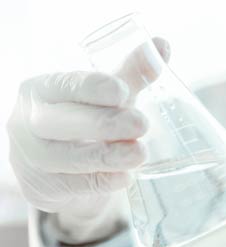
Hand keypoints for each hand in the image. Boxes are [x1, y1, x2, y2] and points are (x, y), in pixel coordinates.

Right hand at [8, 38, 169, 243]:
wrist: (58, 167)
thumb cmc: (82, 122)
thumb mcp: (103, 98)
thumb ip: (130, 75)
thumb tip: (162, 46)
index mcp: (41, 92)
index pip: (65, 86)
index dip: (93, 88)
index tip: (122, 92)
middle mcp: (28, 123)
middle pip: (64, 121)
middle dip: (105, 123)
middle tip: (141, 124)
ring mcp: (31, 158)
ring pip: (69, 157)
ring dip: (107, 156)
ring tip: (139, 154)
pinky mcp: (42, 187)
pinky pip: (74, 185)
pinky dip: (102, 181)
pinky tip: (124, 177)